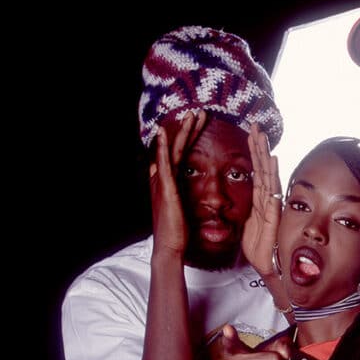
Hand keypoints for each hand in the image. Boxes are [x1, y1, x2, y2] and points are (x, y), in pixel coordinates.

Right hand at [149, 111, 205, 255]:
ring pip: (171, 150)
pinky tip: (163, 133)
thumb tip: (189, 189)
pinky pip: (164, 164)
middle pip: (175, 147)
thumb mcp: (183, 207)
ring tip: (191, 115)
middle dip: (186, 129)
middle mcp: (162, 179)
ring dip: (180, 132)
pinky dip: (162, 147)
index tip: (196, 123)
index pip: (178, 154)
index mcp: (169, 182)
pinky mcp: (165, 189)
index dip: (187, 138)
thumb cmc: (179, 231)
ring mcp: (162, 183)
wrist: (171, 247)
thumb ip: (183, 194)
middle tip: (197, 111)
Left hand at [242, 125, 282, 275]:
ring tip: (262, 137)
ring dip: (265, 155)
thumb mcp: (248, 227)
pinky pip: (272, 192)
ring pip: (268, 176)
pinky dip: (272, 176)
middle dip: (258, 146)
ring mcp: (271, 206)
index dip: (253, 153)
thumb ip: (249, 213)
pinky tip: (272, 161)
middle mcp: (267, 200)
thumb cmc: (261, 249)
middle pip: (262, 168)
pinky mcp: (273, 216)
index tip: (249, 134)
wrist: (270, 268)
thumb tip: (246, 203)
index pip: (256, 172)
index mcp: (258, 201)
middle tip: (254, 125)